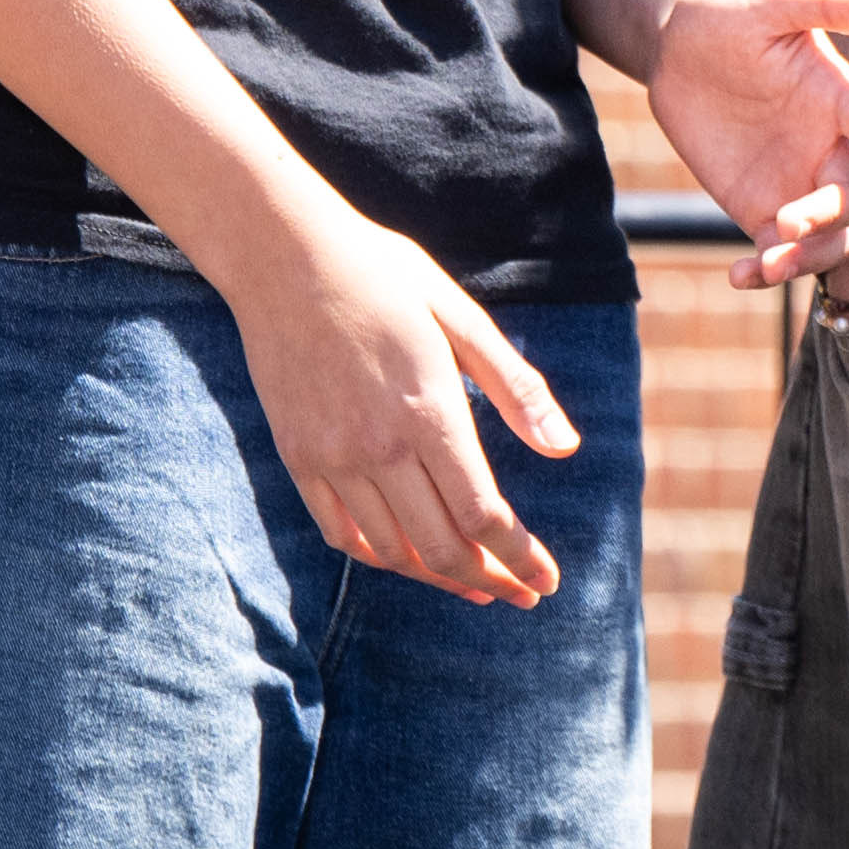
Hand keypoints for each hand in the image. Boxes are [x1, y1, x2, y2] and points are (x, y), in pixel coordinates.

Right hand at [231, 209, 576, 607]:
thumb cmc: (382, 275)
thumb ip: (515, 387)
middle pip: (442, 547)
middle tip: (522, 593)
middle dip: (490, 581)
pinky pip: (342, 533)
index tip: (549, 581)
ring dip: (439, 577)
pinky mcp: (298, 457)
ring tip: (475, 584)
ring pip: (392, 551)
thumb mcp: (459, 315)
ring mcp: (332, 457)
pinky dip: (381, 557)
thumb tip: (566, 448)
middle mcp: (379, 447)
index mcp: (429, 411)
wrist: (282, 255)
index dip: (520, 559)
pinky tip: (408, 557)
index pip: (483, 515)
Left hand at [636, 0, 848, 290]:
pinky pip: (776, 252)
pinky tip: (740, 274)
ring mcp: (796, 183)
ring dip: (808, 260)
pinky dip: (765, 272)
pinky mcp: (760, 208)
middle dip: (830, 219)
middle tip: (789, 223)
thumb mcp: (778, 0)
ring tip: (767, 263)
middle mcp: (828, 147)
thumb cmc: (733, 10)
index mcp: (841, 98)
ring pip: (826, 240)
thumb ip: (834, 4)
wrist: (674, 42)